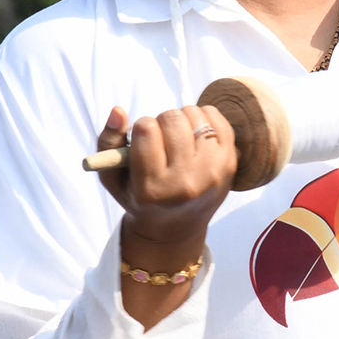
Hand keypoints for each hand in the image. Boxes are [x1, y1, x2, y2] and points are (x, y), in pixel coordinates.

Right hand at [95, 104, 237, 248]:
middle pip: (171, 118)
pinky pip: (217, 118)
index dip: (142, 128)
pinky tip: (195, 134)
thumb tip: (118, 110)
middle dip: (162, 122)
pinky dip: (204, 117)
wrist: (176, 228)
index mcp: (153, 189)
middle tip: (162, 140)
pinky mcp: (230, 163)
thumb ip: (108, 141)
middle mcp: (186, 183)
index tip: (144, 142)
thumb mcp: (113, 178)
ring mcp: (213, 173)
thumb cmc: (140, 196)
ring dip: (183, 118)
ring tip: (178, 138)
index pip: (146, 129)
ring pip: (195, 114)